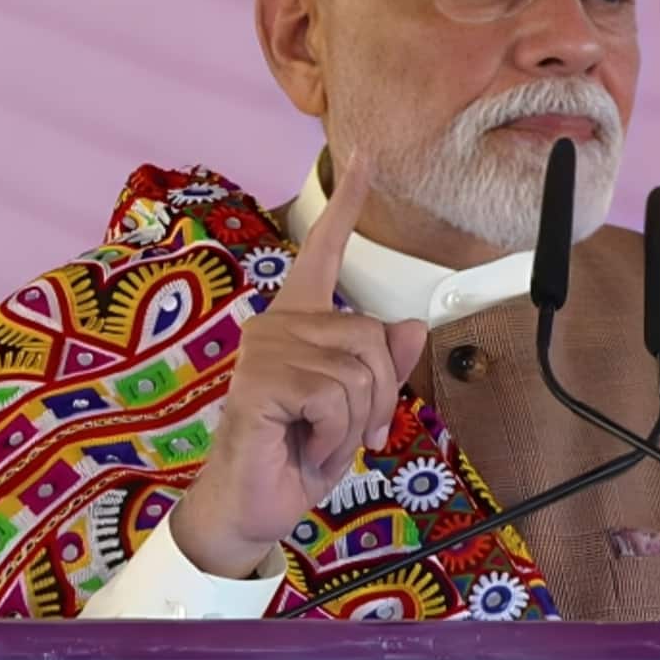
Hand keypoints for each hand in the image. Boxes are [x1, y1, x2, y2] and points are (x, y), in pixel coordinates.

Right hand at [170, 154, 428, 577]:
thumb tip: (408, 326)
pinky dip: (335, 434)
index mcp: (301, 321)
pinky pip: (335, 396)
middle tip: (347, 432)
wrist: (251, 506)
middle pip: (373, 338)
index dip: (346, 203)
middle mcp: (278, 323)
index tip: (362, 153)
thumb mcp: (355, 411)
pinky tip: (303, 445)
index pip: (325, 251)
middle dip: (378, 398)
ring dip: (353, 423)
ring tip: (318, 440)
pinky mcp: (260, 379)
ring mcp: (265, 348)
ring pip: (359, 372)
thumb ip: (382, 367)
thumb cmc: (298, 455)